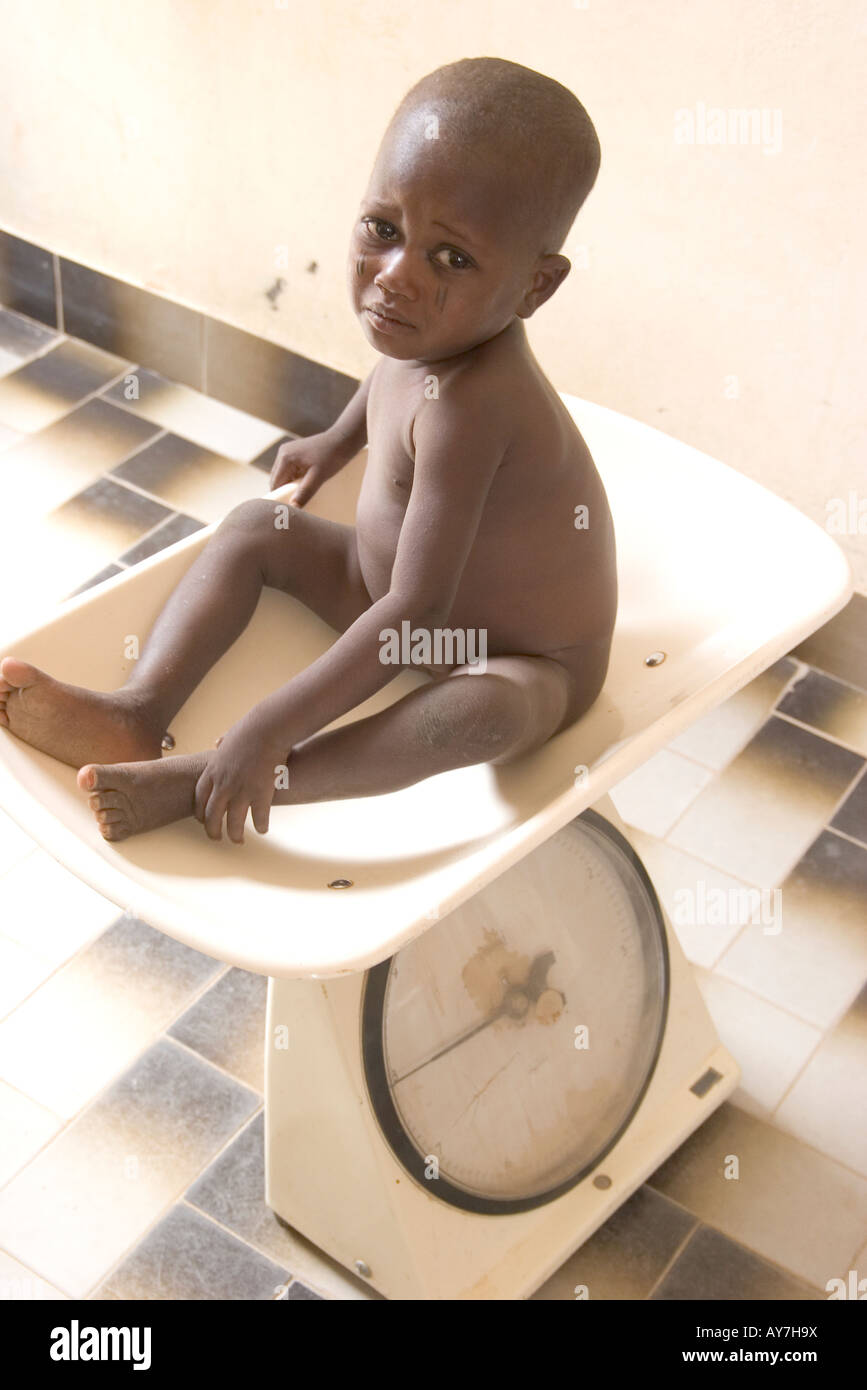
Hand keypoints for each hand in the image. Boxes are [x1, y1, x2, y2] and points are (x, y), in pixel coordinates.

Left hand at [194, 717, 288, 842]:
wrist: (268, 728)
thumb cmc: (251, 729)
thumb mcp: (229, 736)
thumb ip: (222, 743)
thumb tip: (218, 743)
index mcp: (213, 771)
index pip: (200, 798)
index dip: (200, 812)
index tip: (203, 820)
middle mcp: (224, 784)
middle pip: (212, 815)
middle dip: (213, 830)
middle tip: (216, 838)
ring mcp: (242, 790)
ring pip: (233, 822)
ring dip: (235, 835)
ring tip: (238, 841)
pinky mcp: (261, 793)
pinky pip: (259, 817)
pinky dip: (261, 826)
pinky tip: (263, 830)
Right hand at [269, 431, 351, 505]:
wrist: (344, 439)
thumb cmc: (332, 456)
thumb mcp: (319, 476)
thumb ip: (305, 492)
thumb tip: (293, 507)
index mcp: (285, 458)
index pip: (275, 483)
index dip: (280, 497)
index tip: (287, 509)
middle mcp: (283, 453)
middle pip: (277, 480)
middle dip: (284, 492)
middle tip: (295, 506)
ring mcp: (288, 452)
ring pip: (283, 476)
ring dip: (290, 486)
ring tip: (302, 495)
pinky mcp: (295, 453)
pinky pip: (290, 471)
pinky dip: (295, 480)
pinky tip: (305, 485)